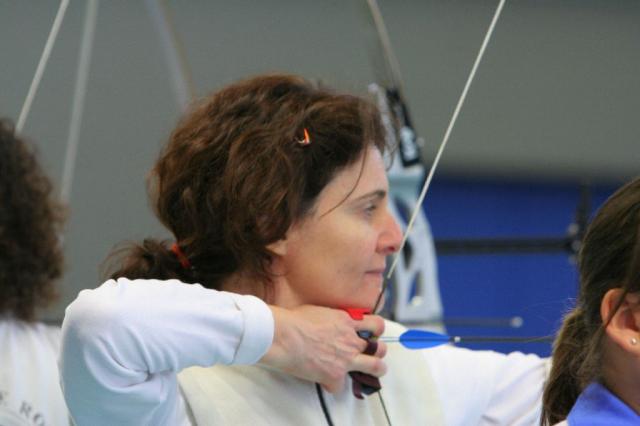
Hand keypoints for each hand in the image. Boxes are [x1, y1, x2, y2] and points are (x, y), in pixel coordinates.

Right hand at [259, 305, 386, 392]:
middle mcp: (351, 341)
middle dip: (378, 352)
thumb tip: (331, 323)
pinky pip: (340, 386)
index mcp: (347, 322)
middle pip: (380, 349)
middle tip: (371, 355)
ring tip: (370, 372)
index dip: (376, 331)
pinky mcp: (335, 376)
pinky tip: (323, 380)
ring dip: (374, 370)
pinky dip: (332, 385)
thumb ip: (333, 319)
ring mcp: (346, 359)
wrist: (283, 336)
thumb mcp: (320, 311)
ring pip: (375, 367)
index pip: (376, 324)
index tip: (372, 334)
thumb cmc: (294, 320)